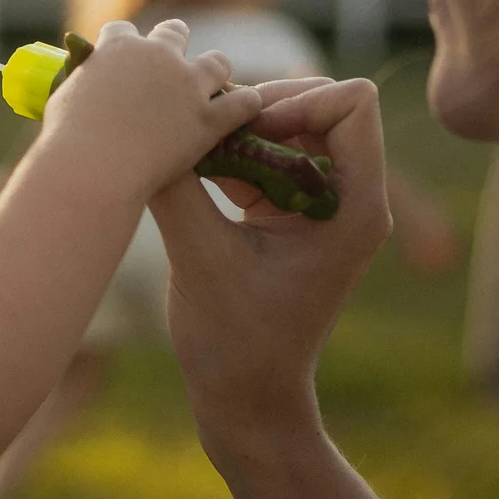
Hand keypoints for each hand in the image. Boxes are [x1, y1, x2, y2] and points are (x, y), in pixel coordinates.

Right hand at [36, 18, 260, 202]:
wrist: (92, 166)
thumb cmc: (67, 140)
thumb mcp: (63, 100)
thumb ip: (82, 88)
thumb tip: (85, 92)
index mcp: (117, 47)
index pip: (122, 31)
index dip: (123, 44)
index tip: (124, 60)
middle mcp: (156, 55)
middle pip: (173, 32)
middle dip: (173, 44)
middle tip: (171, 68)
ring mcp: (186, 84)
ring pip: (217, 62)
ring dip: (214, 72)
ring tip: (213, 89)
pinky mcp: (208, 117)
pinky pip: (242, 103)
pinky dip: (246, 107)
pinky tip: (246, 115)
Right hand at [151, 76, 390, 438]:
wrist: (247, 398)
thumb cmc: (233, 339)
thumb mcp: (198, 255)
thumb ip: (177, 183)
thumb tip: (143, 127)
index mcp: (354, 206)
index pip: (352, 102)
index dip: (295, 100)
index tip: (243, 131)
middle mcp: (351, 197)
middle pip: (319, 102)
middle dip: (259, 107)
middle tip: (208, 135)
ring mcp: (323, 204)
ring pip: (288, 123)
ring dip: (239, 130)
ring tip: (194, 154)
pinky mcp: (293, 213)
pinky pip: (268, 154)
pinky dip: (230, 153)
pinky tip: (193, 174)